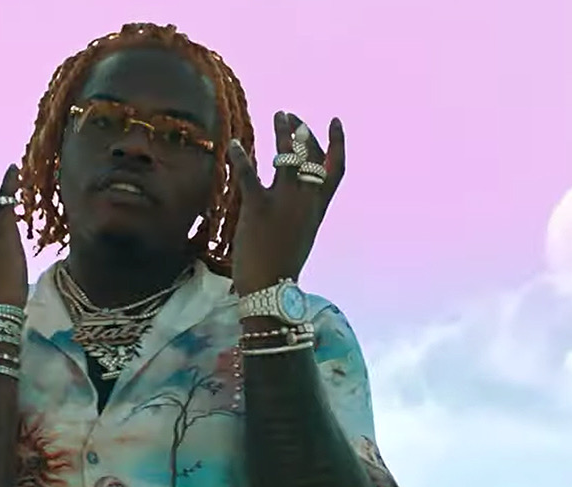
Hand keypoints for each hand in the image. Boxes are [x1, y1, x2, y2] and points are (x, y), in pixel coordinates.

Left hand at [227, 112, 345, 293]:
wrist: (269, 288)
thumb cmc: (281, 266)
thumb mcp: (299, 235)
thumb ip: (300, 212)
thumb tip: (293, 197)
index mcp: (317, 208)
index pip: (335, 169)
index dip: (337, 143)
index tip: (333, 120)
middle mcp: (305, 201)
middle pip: (311, 156)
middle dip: (303, 131)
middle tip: (291, 114)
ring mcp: (283, 202)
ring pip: (287, 157)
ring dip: (282, 133)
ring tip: (278, 114)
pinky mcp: (258, 207)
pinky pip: (250, 176)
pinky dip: (242, 158)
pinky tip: (235, 144)